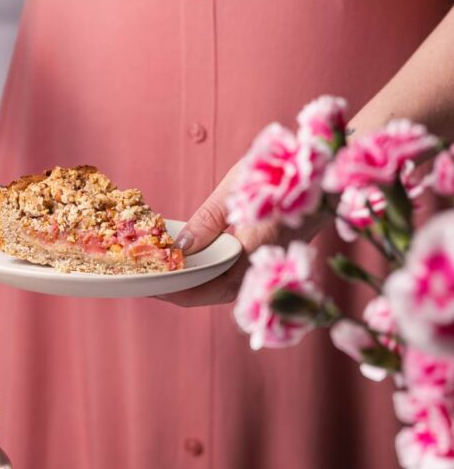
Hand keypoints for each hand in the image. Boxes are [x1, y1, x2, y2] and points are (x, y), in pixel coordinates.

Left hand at [159, 168, 320, 307]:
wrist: (329, 176)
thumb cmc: (286, 175)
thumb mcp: (239, 189)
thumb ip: (208, 221)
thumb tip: (180, 248)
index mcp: (252, 257)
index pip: (201, 289)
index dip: (169, 289)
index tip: (143, 282)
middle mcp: (258, 272)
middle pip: (205, 293)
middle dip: (173, 287)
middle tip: (139, 277)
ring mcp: (260, 268)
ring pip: (215, 285)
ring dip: (187, 280)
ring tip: (155, 269)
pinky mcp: (260, 259)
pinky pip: (226, 273)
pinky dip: (203, 270)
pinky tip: (184, 258)